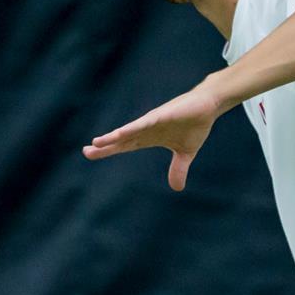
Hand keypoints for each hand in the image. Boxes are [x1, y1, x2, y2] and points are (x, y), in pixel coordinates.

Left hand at [83, 83, 226, 191]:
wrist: (208, 106)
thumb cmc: (194, 124)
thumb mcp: (186, 153)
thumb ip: (178, 169)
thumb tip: (177, 188)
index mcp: (148, 137)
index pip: (124, 145)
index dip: (108, 150)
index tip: (90, 153)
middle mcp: (146, 129)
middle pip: (121, 139)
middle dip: (104, 145)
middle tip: (85, 152)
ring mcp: (152, 121)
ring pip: (129, 131)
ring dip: (113, 137)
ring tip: (96, 142)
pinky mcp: (162, 115)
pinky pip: (144, 123)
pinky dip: (132, 128)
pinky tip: (120, 132)